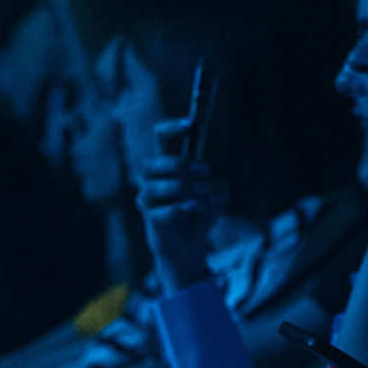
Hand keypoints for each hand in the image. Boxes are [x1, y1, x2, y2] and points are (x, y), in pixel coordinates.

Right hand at [136, 117, 226, 292]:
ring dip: (181, 187)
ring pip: (155, 187)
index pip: (161, 138)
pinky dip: (178, 208)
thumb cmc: (200, 212)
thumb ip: (219, 188)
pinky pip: (160, 212)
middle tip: (206, 170)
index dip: (171, 127)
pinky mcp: (151, 220)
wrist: (189, 244)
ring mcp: (148, 200)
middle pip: (153, 163)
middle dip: (179, 164)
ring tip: (202, 193)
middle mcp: (153, 179)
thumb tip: (211, 188)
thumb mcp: (218, 197)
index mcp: (168, 166)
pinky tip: (193, 207)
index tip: (190, 123)